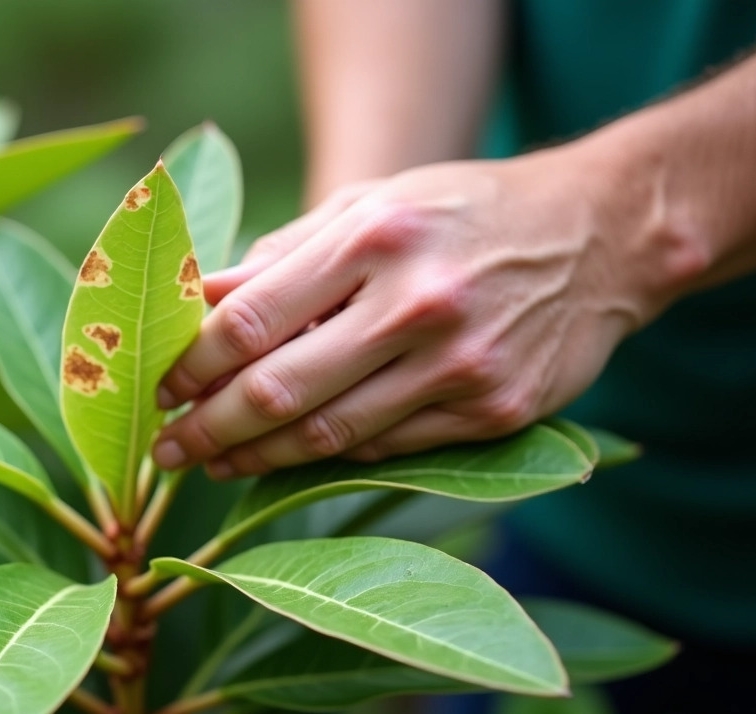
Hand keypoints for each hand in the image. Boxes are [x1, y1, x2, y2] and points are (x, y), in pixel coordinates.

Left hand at [152, 147, 687, 476]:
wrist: (598, 237)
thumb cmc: (460, 214)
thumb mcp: (370, 205)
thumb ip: (282, 256)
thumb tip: (195, 301)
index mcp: (373, 238)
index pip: (249, 319)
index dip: (191, 365)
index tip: (157, 387)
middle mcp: (416, 303)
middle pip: (277, 389)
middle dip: (205, 429)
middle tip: (164, 451)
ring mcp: (459, 365)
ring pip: (327, 434)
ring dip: (255, 458)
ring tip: (213, 464)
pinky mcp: (493, 411)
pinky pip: (386, 451)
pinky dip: (326, 459)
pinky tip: (286, 460)